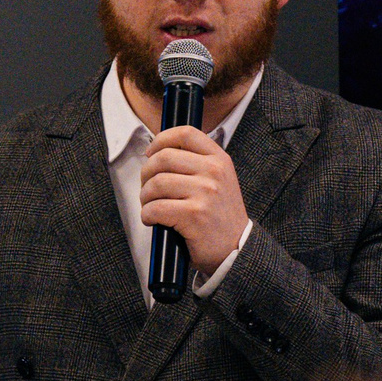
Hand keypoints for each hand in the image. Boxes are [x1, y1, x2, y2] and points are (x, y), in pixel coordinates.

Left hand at [140, 127, 248, 273]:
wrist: (236, 247)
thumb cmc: (219, 215)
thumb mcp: (219, 179)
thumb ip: (196, 162)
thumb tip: (158, 152)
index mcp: (219, 159)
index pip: (185, 133)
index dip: (161, 140)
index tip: (151, 152)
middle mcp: (214, 171)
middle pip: (163, 158)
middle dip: (146, 173)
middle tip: (148, 188)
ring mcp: (205, 192)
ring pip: (156, 184)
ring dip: (145, 197)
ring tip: (151, 206)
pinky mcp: (194, 214)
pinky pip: (155, 208)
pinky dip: (147, 215)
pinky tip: (154, 220)